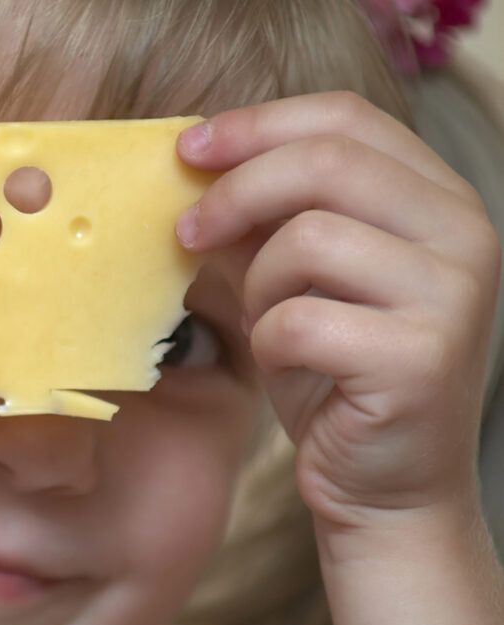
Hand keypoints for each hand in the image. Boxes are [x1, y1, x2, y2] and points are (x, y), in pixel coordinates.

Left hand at [177, 92, 503, 624]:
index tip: (187, 147)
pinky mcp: (421, 357)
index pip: (345, 117)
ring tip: (267, 321)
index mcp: (437, 197)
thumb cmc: (334, 371)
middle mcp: (464, 233)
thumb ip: (260, 219)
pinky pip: (299, 319)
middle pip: (326, 162)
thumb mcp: (292, 278)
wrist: (383, 483)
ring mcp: (452, 294)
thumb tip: (192, 164)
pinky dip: (268, 343)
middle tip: (184, 231)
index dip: (256, 124)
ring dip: (258, 285)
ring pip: (307, 240)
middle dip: (234, 191)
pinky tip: (288, 365)